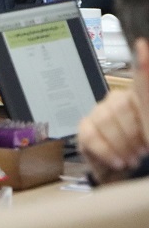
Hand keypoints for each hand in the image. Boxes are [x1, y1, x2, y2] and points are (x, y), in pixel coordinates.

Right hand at [78, 38, 148, 183]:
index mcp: (141, 100)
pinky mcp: (86, 129)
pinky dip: (105, 150)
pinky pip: (89, 133)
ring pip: (104, 119)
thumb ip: (143, 89)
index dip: (141, 62)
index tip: (141, 44)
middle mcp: (122, 101)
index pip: (139, 80)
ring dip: (121, 145)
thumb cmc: (146, 156)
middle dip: (133, 134)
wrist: (132, 183)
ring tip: (133, 157)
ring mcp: (101, 114)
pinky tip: (118, 160)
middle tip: (143, 150)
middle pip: (120, 106)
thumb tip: (143, 47)